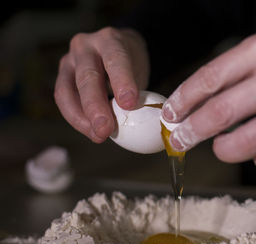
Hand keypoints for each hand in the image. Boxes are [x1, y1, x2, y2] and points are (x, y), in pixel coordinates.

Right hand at [54, 27, 149, 142]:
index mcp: (110, 40)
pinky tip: (89, 130)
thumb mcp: (139, 70)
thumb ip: (135, 92)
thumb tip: (135, 123)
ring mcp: (70, 59)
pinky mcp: (61, 74)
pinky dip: (75, 117)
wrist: (118, 49)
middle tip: (106, 130)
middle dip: (96, 107)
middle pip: (87, 77)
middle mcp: (86, 46)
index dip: (122, 82)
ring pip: (67, 90)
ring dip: (82, 118)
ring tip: (97, 136)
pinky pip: (63, 99)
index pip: (116, 59)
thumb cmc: (131, 62)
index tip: (130, 104)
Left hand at [161, 24, 255, 172]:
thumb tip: (195, 103)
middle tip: (179, 140)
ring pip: (243, 145)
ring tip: (222, 146)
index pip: (209, 79)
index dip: (182, 101)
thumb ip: (233, 72)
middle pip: (219, 114)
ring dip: (224, 150)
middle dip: (190, 132)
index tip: (169, 115)